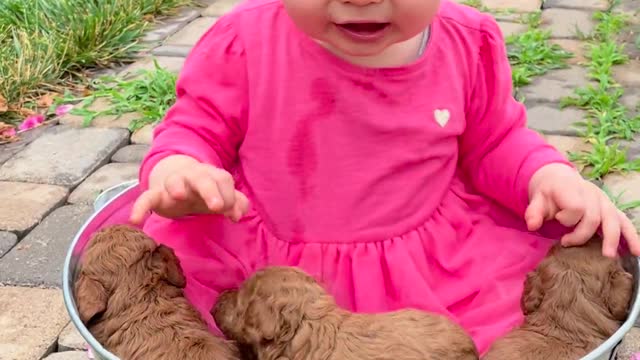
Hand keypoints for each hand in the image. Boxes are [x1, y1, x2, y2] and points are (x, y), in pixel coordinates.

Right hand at [130, 155, 249, 223]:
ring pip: (174, 181)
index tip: (233, 215)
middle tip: (217, 207)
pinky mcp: (155, 194)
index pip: (223, 180)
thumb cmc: (202, 190)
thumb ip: (235, 202)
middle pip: (202, 178)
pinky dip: (140, 207)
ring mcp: (173, 183)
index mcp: (211, 175)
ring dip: (177, 186)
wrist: (173, 175)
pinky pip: (146, 198)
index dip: (230, 196)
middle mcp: (193, 176)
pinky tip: (135, 220)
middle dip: (210, 190)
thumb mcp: (220, 195)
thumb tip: (239, 213)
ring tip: (179, 196)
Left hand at [524, 163, 639, 257]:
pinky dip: (632, 237)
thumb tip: (532, 225)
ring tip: (609, 256)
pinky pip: (625, 223)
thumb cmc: (548, 192)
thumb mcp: (536, 198)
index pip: (577, 207)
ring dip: (613, 239)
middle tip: (567, 243)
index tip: (557, 220)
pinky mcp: (611, 209)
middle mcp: (592, 194)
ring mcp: (604, 201)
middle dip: (582, 234)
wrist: (559, 179)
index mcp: (573, 188)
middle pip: (594, 217)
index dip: (567, 218)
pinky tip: (637, 251)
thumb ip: (534, 211)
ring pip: (613, 221)